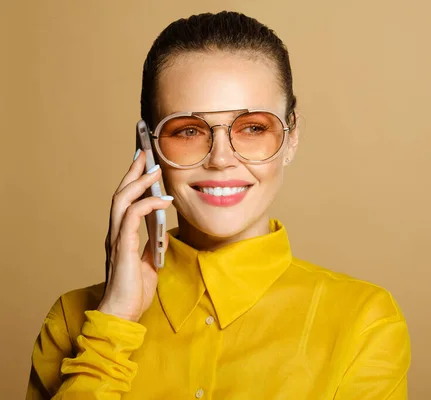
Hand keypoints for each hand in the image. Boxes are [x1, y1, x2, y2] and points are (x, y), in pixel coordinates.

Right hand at [98, 150, 172, 321]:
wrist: (122, 315)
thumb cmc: (134, 291)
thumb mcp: (149, 263)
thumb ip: (152, 246)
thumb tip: (162, 233)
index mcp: (121, 235)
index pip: (126, 200)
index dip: (134, 180)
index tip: (144, 162)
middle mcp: (115, 233)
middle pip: (121, 193)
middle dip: (133, 170)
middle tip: (145, 151)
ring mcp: (116, 239)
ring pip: (122, 200)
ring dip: (139, 182)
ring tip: (154, 169)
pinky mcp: (122, 247)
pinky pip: (132, 218)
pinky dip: (147, 205)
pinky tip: (162, 200)